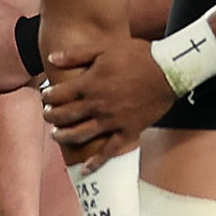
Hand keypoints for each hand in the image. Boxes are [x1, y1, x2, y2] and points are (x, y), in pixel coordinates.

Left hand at [42, 44, 174, 161]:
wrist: (169, 70)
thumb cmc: (138, 55)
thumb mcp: (105, 47)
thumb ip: (76, 54)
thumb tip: (52, 58)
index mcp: (90, 84)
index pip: (59, 95)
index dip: (48, 97)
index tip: (45, 96)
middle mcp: (97, 105)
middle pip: (65, 116)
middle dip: (51, 116)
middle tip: (46, 115)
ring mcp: (112, 121)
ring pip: (80, 135)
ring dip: (64, 137)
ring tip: (56, 135)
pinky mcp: (128, 131)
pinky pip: (109, 151)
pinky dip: (96, 162)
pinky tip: (86, 168)